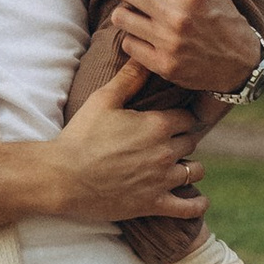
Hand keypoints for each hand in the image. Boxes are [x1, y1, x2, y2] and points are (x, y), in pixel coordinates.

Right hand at [44, 61, 202, 225]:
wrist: (63, 177)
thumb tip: (144, 56)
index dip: (180, 117)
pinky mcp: (154, 204)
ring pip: (195, 171)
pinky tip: (199, 200)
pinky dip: (197, 204)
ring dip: (189, 167)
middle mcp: (165, 152)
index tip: (174, 119)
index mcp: (157, 125)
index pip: (187, 117)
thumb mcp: (103, 100)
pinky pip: (189, 208)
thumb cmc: (81, 136)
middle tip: (170, 141)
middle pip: (191, 142)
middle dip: (183, 140)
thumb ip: (129, 78)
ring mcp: (162, 180)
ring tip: (180, 166)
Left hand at [112, 0, 263, 100]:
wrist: (239, 61)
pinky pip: (128, 44)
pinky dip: (136, 39)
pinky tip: (150, 37)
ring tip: (144, 15)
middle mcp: (179, 16)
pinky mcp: (163, 65)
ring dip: (129, 13)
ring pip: (120, 16)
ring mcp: (170, 42)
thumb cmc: (219, 12)